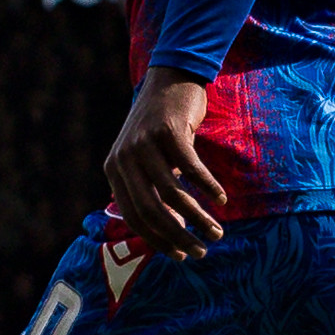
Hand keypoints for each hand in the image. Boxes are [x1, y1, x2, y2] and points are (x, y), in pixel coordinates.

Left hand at [103, 74, 226, 255]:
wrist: (170, 79)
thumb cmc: (162, 128)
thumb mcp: (146, 159)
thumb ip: (150, 190)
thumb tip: (171, 232)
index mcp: (114, 170)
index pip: (134, 217)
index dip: (158, 240)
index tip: (180, 255)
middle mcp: (124, 158)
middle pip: (151, 210)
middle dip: (178, 236)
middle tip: (201, 251)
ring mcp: (144, 143)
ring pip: (173, 194)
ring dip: (198, 218)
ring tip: (216, 232)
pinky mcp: (168, 130)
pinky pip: (190, 168)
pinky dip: (207, 187)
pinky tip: (221, 199)